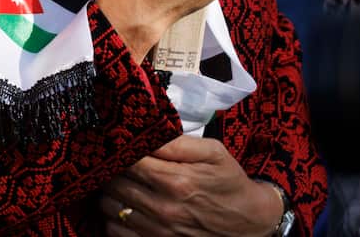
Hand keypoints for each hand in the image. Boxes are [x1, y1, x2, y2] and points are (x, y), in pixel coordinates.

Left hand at [99, 136, 281, 235]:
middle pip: (112, 183)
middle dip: (111, 169)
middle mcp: (163, 208)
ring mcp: (157, 231)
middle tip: (116, 161)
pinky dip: (114, 217)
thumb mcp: (213, 153)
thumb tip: (144, 132)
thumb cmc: (229, 182)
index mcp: (176, 181)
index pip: (126, 160)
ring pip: (109, 206)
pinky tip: (126, 206)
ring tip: (122, 183)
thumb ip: (176, 142)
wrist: (250, 222)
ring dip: (110, 192)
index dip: (118, 149)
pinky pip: (115, 231)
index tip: (118, 143)